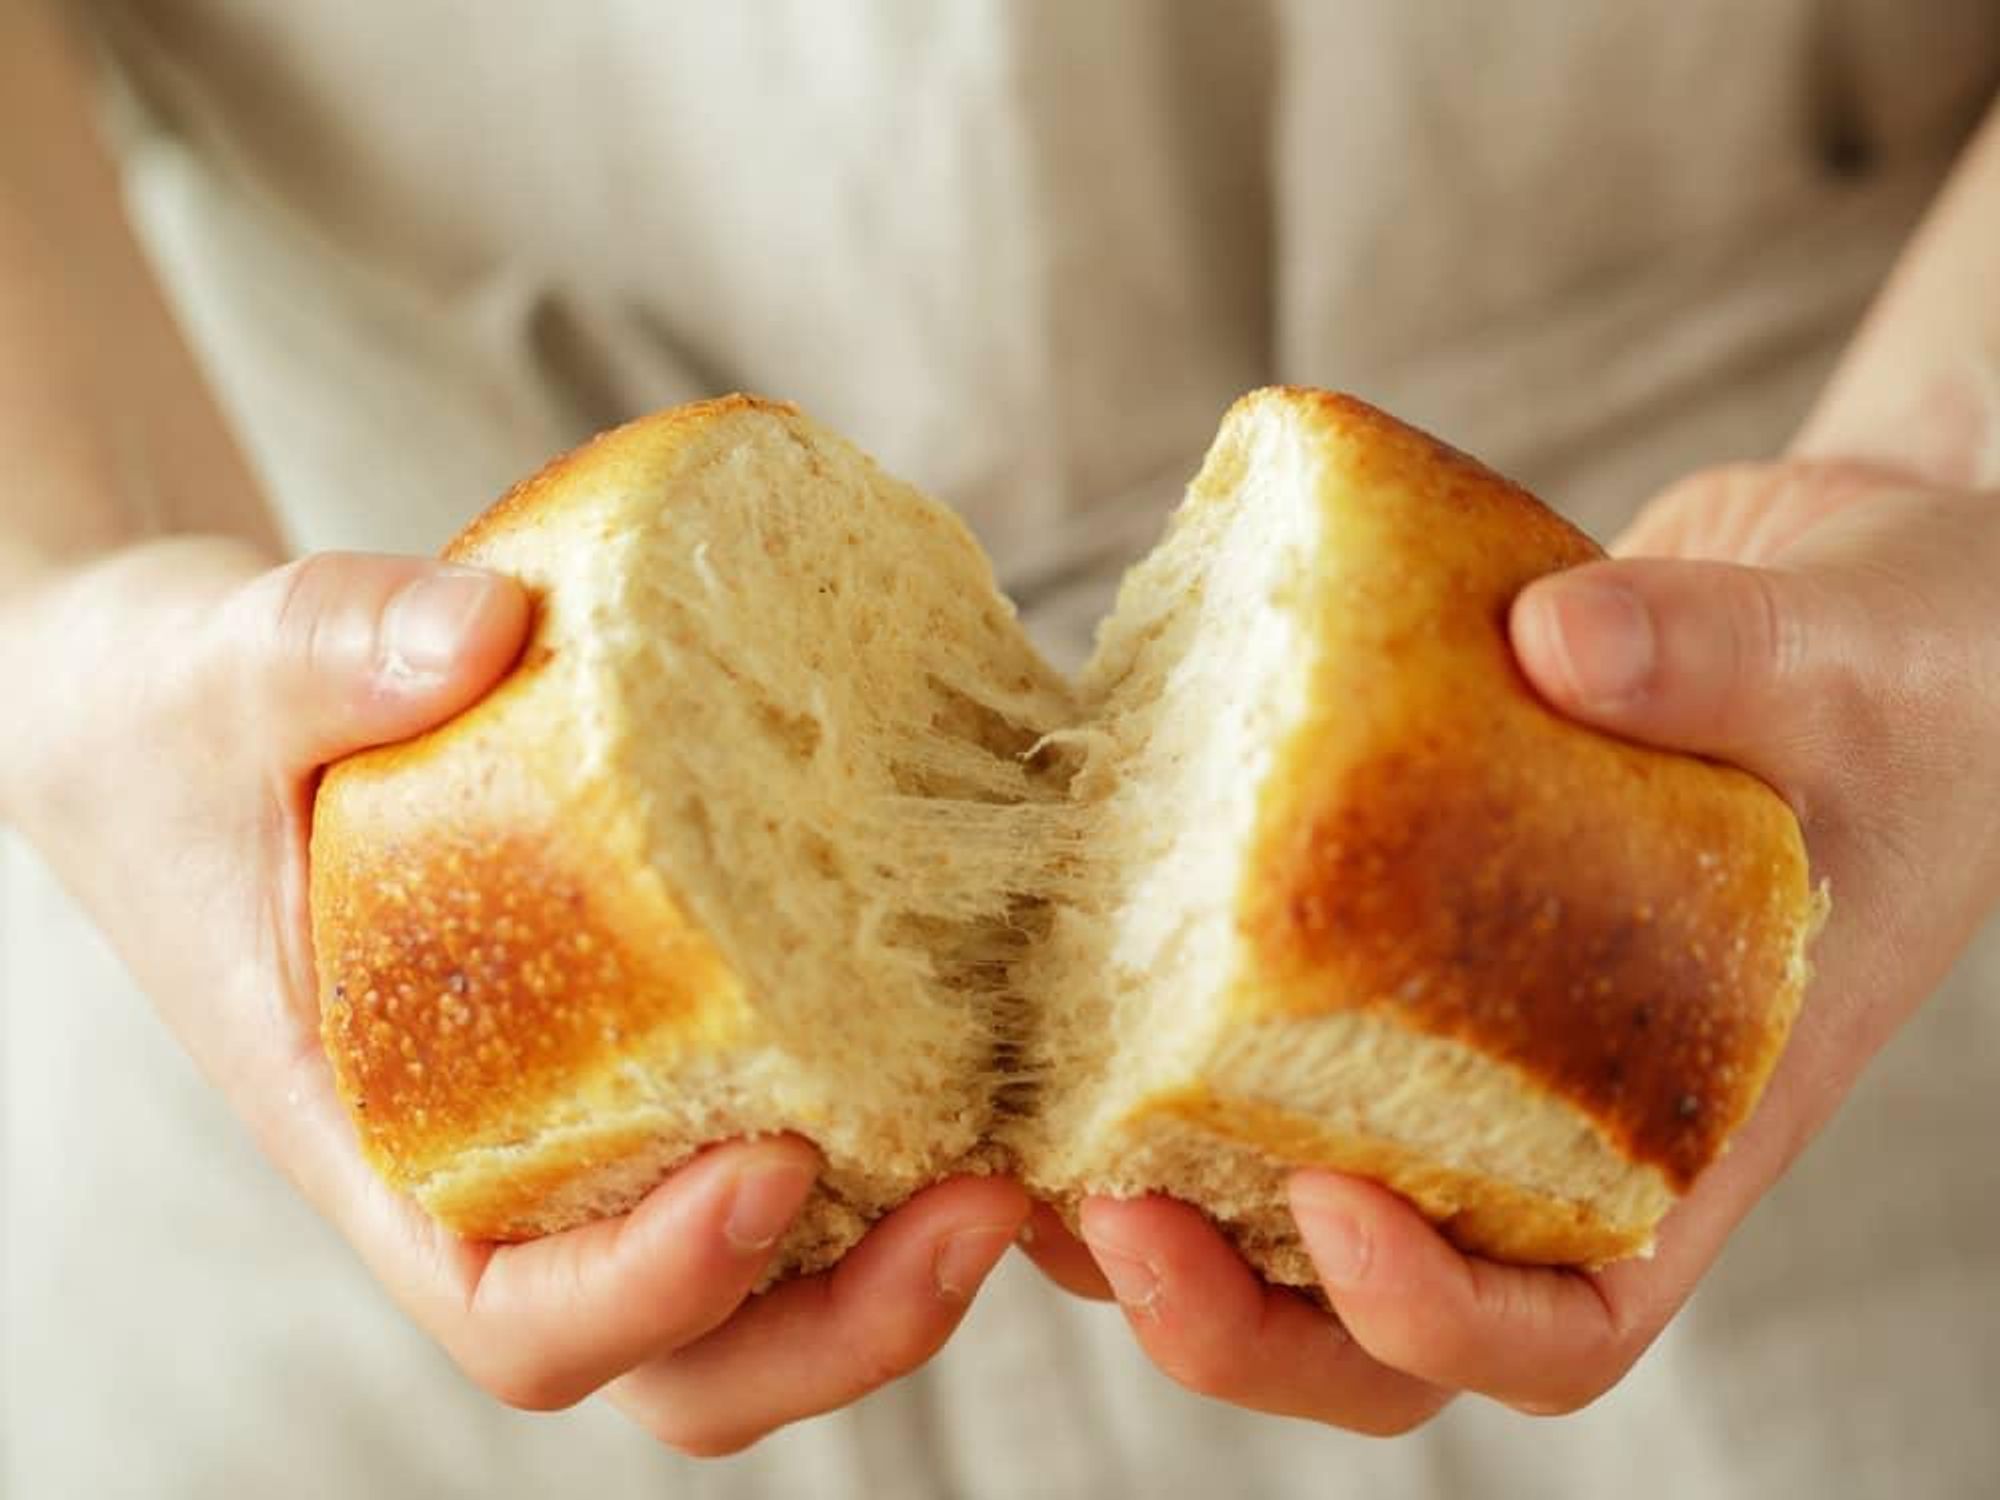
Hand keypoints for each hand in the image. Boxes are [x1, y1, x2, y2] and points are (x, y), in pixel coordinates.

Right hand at [0, 539, 1026, 1455]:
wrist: (193, 710)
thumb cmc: (183, 720)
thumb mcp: (220, 667)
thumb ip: (329, 648)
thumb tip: (487, 629)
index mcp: (383, 1147)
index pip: (520, 1315)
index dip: (656, 1289)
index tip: (771, 1166)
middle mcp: (510, 1169)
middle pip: (693, 1355)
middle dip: (846, 1323)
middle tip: (981, 1205)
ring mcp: (604, 1119)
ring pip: (777, 1276)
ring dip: (911, 1248)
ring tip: (1028, 1141)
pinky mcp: (672, 1039)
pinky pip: (809, 1121)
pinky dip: (911, 1111)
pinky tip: (1003, 1015)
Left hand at [1020, 458, 1999, 1429]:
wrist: (1864, 610)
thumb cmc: (1914, 674)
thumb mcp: (1848, 660)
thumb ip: (1726, 658)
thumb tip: (1558, 642)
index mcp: (1691, 1126)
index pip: (1565, 1319)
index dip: (1437, 1317)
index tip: (1330, 1207)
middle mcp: (1554, 1113)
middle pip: (1374, 1308)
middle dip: (1229, 1308)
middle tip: (1100, 1213)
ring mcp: (1457, 1029)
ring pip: (1276, 1188)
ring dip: (1142, 1197)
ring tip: (1019, 1132)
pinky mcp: (1381, 923)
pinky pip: (1250, 1016)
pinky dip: (1143, 1014)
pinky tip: (1051, 950)